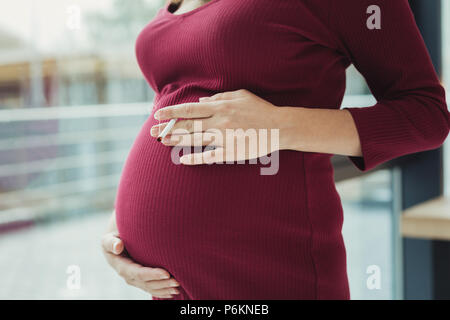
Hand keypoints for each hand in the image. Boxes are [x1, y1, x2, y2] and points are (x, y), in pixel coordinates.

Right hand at [101, 212, 179, 298]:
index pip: (137, 273)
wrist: (115, 240)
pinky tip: (172, 292)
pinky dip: (162, 291)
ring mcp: (134, 279)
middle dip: (162, 284)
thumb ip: (111, 242)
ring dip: (164, 289)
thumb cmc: (114, 236)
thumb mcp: (109, 238)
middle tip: (177, 281)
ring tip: (178, 288)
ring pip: (150, 287)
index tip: (166, 273)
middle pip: (146, 283)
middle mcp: (127, 275)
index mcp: (120, 266)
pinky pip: (151, 288)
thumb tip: (118, 246)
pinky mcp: (140, 279)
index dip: (152, 275)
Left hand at [150, 89, 282, 163]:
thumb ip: (219, 98)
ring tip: (163, 143)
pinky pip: (209, 156)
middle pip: (188, 126)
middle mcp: (219, 122)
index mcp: (220, 107)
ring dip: (177, 141)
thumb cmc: (260, 109)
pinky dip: (195, 158)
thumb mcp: (240, 95)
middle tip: (153, 133)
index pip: (190, 110)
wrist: (279, 127)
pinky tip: (184, 160)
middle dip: (168, 129)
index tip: (158, 115)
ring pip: (195, 140)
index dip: (172, 112)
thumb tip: (200, 102)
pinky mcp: (231, 152)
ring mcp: (224, 138)